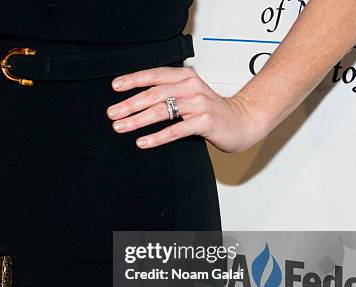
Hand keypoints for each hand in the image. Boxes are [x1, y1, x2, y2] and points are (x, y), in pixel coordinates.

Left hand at [106, 66, 269, 152]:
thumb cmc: (210, 110)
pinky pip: (176, 129)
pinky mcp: (205, 121)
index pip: (155, 75)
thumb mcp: (188, 95)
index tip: (115, 86)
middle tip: (112, 113)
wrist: (244, 121)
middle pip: (154, 94)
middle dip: (130, 104)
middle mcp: (191, 87)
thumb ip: (167, 93)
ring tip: (120, 127)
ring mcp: (199, 103)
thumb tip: (134, 100)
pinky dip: (157, 136)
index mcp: (185, 77)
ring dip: (138, 120)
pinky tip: (142, 142)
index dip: (134, 80)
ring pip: (162, 110)